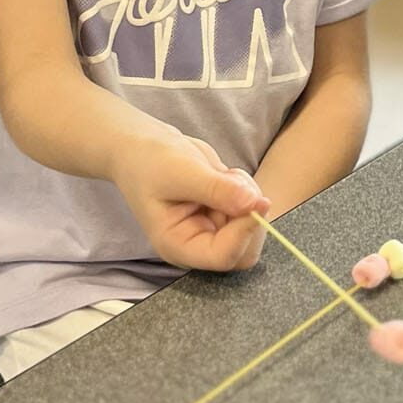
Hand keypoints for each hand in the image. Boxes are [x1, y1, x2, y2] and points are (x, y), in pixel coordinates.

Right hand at [110, 128, 270, 271]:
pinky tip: (225, 175)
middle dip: (248, 215)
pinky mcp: (224, 214)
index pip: (223, 256)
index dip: (245, 233)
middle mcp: (198, 244)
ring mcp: (213, 230)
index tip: (260, 202)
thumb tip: (254, 204)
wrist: (143, 146)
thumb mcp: (181, 171)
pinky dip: (248, 189)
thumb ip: (217, 190)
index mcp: (178, 245)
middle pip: (244, 250)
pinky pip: (251, 210)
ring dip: (249, 198)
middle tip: (233, 180)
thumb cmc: (151, 161)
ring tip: (223, 174)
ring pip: (252, 227)